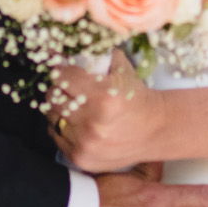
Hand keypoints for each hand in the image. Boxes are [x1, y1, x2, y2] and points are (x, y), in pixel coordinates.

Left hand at [49, 51, 163, 172]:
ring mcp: (86, 144)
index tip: (65, 71)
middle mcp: (92, 123)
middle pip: (52, 98)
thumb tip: (61, 47)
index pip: (61, 77)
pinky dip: (64, 128)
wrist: (155, 130)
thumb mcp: (120, 69)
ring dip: (60, 110)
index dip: (62, 71)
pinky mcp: (81, 159)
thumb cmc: (136, 97)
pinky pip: (56, 137)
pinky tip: (79, 124)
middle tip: (69, 88)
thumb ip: (93, 56)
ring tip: (75, 106)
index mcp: (103, 96)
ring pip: (52, 118)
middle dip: (59, 90)